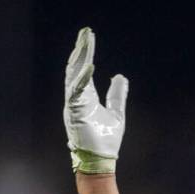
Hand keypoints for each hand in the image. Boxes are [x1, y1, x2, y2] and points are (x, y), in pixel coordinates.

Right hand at [64, 27, 127, 173]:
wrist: (100, 160)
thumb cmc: (106, 140)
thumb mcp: (116, 113)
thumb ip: (117, 95)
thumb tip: (120, 77)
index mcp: (85, 97)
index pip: (84, 70)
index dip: (86, 54)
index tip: (89, 38)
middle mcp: (77, 98)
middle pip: (77, 68)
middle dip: (82, 50)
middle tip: (86, 33)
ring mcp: (74, 103)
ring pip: (74, 75)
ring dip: (81, 58)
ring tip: (86, 42)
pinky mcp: (75, 111)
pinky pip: (77, 90)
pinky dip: (83, 78)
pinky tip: (91, 65)